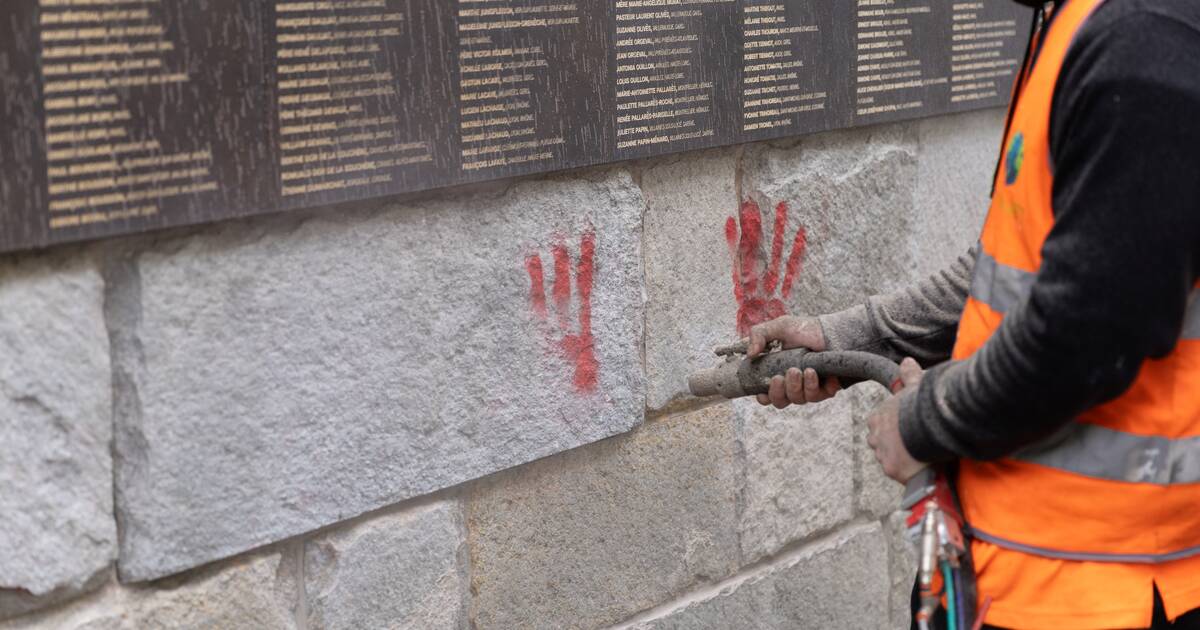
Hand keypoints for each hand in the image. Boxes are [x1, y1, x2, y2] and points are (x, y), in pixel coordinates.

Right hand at [748, 316, 842, 407]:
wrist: (828, 330)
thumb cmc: (803, 329)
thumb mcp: (778, 327)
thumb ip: (759, 335)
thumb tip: (750, 354)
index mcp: (777, 375)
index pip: (767, 396)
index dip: (764, 397)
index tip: (763, 392)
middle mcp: (791, 386)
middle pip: (781, 401)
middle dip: (780, 391)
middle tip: (788, 372)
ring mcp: (808, 389)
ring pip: (799, 399)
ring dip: (800, 386)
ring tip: (807, 370)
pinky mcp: (825, 389)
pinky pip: (820, 396)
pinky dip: (818, 386)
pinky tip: (818, 373)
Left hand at [867, 358, 925, 482]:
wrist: (927, 426)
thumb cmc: (920, 405)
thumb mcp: (915, 387)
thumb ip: (909, 376)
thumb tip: (906, 362)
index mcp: (877, 417)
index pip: (877, 423)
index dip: (891, 426)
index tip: (904, 427)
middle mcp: (875, 436)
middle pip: (879, 443)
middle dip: (892, 444)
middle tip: (912, 443)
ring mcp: (882, 454)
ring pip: (887, 458)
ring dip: (899, 458)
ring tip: (918, 455)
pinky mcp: (891, 469)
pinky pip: (897, 472)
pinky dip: (908, 471)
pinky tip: (921, 466)